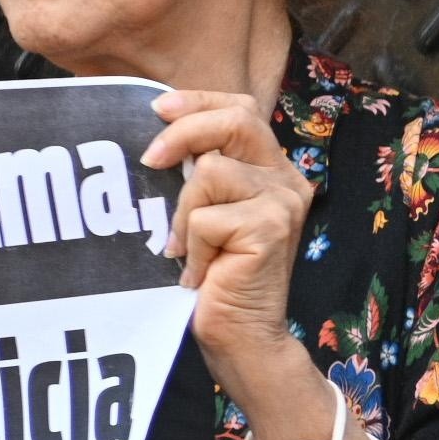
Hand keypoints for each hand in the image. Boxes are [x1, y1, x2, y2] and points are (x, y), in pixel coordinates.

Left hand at [144, 89, 326, 425]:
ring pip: (209, 171)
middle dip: (183, 133)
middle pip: (236, 119)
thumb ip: (202, 173)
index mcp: (274, 170)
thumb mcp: (208, 212)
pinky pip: (205, 217)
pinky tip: (201, 271)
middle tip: (150, 161)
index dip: (200, 101)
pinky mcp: (271, 228)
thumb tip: (157, 132)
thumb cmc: (218, 280)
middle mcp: (288, 179)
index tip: (158, 109)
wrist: (244, 338)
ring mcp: (284, 202)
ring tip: (187, 249)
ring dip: (183, 213)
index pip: (243, 109)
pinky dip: (191, 245)